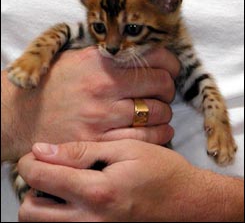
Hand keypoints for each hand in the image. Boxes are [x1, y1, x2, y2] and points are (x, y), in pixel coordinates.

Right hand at [1, 47, 179, 160]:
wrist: (18, 115)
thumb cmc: (50, 85)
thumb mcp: (75, 59)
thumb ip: (107, 57)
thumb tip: (140, 55)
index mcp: (100, 62)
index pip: (154, 57)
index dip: (170, 64)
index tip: (171, 71)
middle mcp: (103, 86)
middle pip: (161, 85)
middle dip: (168, 89)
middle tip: (163, 94)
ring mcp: (101, 116)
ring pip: (157, 113)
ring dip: (165, 113)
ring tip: (160, 114)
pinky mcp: (97, 142)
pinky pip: (144, 139)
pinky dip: (160, 135)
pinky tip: (159, 132)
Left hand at [18, 140, 243, 221]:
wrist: (188, 201)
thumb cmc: (160, 169)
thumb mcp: (125, 149)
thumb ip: (83, 151)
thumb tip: (44, 149)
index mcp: (98, 191)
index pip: (43, 178)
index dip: (30, 162)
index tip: (35, 153)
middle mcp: (91, 222)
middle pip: (31, 211)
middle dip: (31, 186)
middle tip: (46, 168)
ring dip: (41, 203)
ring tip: (59, 184)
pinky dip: (56, 216)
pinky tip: (72, 199)